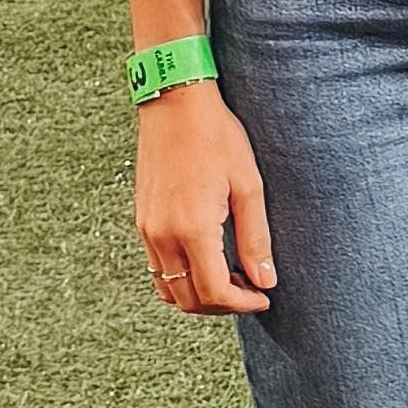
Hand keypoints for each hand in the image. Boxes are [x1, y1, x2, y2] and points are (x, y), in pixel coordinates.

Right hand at [133, 81, 275, 318]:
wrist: (174, 101)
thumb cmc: (216, 136)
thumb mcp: (248, 185)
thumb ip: (256, 238)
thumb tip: (265, 280)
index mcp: (193, 228)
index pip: (214, 293)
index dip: (242, 304)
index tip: (262, 297)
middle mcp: (163, 235)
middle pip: (189, 300)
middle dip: (222, 305)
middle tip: (249, 289)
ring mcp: (147, 230)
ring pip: (168, 290)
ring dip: (199, 295)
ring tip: (229, 276)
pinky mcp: (142, 220)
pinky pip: (157, 268)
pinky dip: (180, 278)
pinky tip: (205, 258)